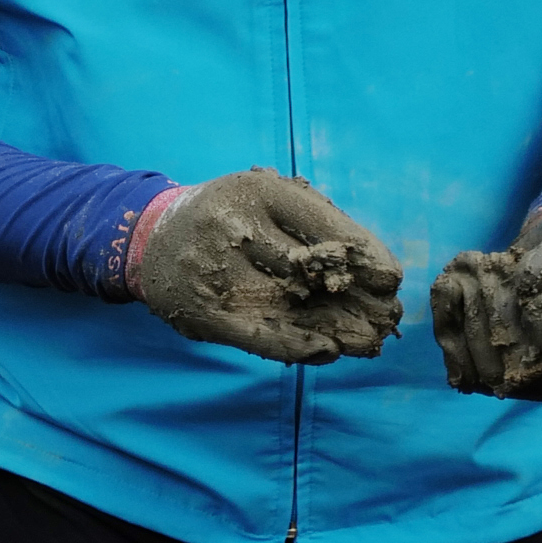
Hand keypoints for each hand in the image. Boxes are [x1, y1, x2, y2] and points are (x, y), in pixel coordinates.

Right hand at [123, 169, 403, 364]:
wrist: (150, 239)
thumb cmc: (230, 218)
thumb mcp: (267, 201)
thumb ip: (317, 226)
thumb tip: (380, 276)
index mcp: (256, 191)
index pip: (326, 227)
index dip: (367, 257)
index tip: (391, 281)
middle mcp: (230, 226)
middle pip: (311, 271)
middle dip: (358, 299)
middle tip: (387, 317)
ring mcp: (211, 271)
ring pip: (291, 307)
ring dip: (339, 329)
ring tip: (368, 341)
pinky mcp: (200, 311)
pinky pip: (260, 336)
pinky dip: (299, 347)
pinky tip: (328, 351)